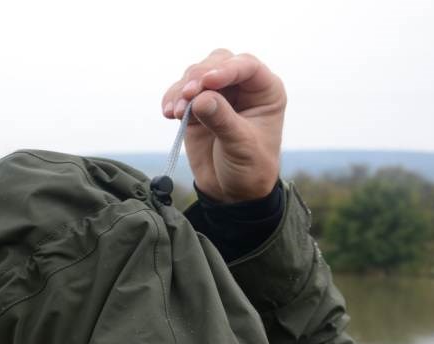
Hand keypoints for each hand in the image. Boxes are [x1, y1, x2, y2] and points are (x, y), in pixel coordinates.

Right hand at [162, 49, 286, 202]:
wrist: (232, 192)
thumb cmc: (249, 168)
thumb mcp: (241, 146)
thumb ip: (222, 120)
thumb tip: (199, 99)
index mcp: (264, 90)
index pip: (246, 66)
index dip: (226, 69)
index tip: (207, 82)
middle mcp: (241, 87)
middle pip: (217, 62)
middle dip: (199, 76)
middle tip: (187, 94)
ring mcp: (217, 95)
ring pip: (195, 75)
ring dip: (182, 89)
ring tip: (175, 112)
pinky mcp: (196, 107)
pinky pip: (180, 93)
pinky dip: (172, 99)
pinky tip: (168, 113)